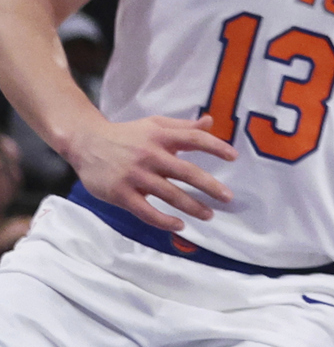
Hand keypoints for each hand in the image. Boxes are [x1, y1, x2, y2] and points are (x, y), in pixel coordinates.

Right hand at [69, 112, 234, 229]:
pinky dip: (164, 220)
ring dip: (192, 207)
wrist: (86, 143)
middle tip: (228, 197)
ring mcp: (135, 175)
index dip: (215, 147)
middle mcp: (150, 155)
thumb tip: (210, 121)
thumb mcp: (154, 124)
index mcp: (161, 136)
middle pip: (186, 171)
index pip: (194, 139)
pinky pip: (146, 211)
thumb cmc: (126, 134)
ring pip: (169, 194)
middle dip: (209, 186)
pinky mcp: (120, 193)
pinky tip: (180, 225)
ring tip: (209, 215)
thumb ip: (183, 126)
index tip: (233, 157)